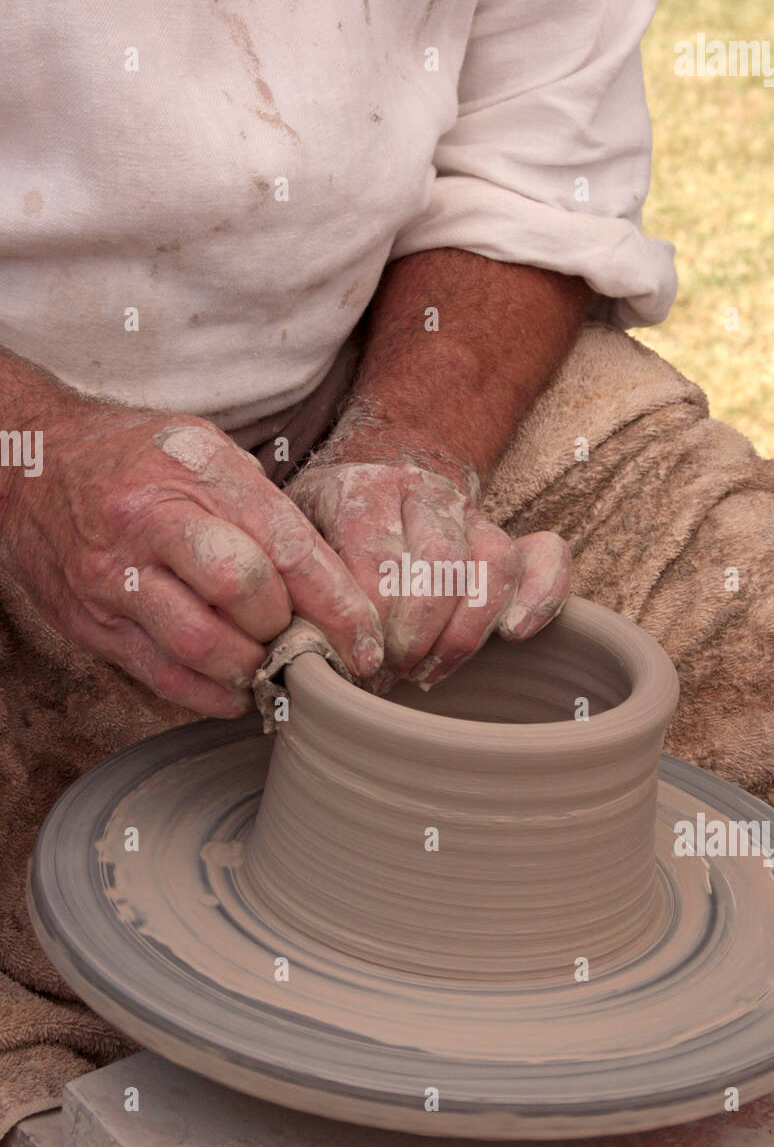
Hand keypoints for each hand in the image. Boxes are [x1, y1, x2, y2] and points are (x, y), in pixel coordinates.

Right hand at [0, 403, 383, 715]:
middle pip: (242, 592)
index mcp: (195, 472)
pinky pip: (163, 675)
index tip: (365, 643)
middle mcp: (150, 522)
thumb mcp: (209, 453)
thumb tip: (335, 586)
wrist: (35, 464)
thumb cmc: (139, 460)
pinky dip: (212, 694)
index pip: (284, 546)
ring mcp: (114, 577)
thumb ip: (266, 511)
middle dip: (288, 630)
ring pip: (201, 645)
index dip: (336, 604)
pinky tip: (235, 688)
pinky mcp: (91, 622)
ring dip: (252, 670)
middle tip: (309, 645)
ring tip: (272, 667)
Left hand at [290, 461, 570, 688]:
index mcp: (362, 489)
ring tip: (429, 672)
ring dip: (464, 631)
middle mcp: (423, 492)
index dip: (370, 621)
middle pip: (439, 561)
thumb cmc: (322, 525)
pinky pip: (544, 555)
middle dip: (416, 632)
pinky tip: (516, 633)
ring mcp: (470, 513)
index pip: (375, 558)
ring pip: (491, 562)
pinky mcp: (505, 534)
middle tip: (390, 672)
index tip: (357, 663)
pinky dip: (542, 594)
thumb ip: (298, 583)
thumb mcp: (293, 538)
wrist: (371, 469)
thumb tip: (299, 648)